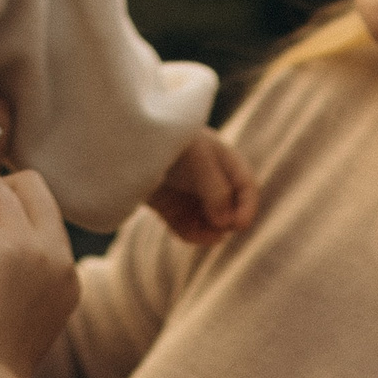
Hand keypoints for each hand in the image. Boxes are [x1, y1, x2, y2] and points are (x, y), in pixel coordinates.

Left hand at [146, 128, 257, 243]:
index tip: (239, 225)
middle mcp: (211, 181)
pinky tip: (191, 235)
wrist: (129, 143)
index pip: (246, 188)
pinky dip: (193, 235)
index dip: (247, 208)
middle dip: (227, 222)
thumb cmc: (172, 143)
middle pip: (230, 210)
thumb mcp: (200, 161)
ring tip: (204, 234)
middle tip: (217, 228)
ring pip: (210, 224)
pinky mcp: (172, 210)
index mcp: (224, 162)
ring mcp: (191, 197)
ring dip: (210, 232)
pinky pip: (189, 230)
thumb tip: (226, 224)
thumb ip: (217, 191)